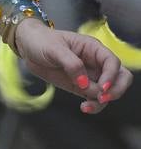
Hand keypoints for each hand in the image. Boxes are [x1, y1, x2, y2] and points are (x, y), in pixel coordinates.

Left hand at [14, 19, 132, 112]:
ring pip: (108, 90)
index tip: (102, 87)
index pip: (112, 62)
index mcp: (93, 48)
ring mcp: (89, 75)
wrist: (27, 47)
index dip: (111, 75)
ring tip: (87, 106)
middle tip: (102, 98)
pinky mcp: (80, 86)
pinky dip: (94, 104)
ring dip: (103, 101)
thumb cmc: (41, 41)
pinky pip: (94, 97)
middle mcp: (95, 62)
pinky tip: (84, 107)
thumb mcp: (54, 48)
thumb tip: (84, 82)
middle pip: (121, 77)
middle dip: (116, 89)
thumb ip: (71, 64)